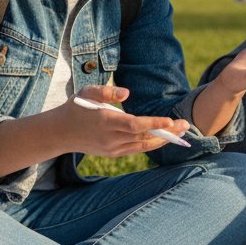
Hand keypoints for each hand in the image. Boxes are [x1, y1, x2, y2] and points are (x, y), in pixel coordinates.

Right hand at [69, 84, 189, 155]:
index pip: (135, 124)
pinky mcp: (113, 154)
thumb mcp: (87, 91)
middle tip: (186, 125)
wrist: (60, 133)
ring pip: (142, 146)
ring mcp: (112, 148)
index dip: (154, 123)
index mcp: (106, 121)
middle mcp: (110, 138)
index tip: (171, 120)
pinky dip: (151, 145)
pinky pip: (136, 150)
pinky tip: (164, 138)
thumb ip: (107, 91)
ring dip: (163, 140)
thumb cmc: (76, 107)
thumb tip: (127, 93)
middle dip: (167, 132)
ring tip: (181, 132)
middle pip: (144, 137)